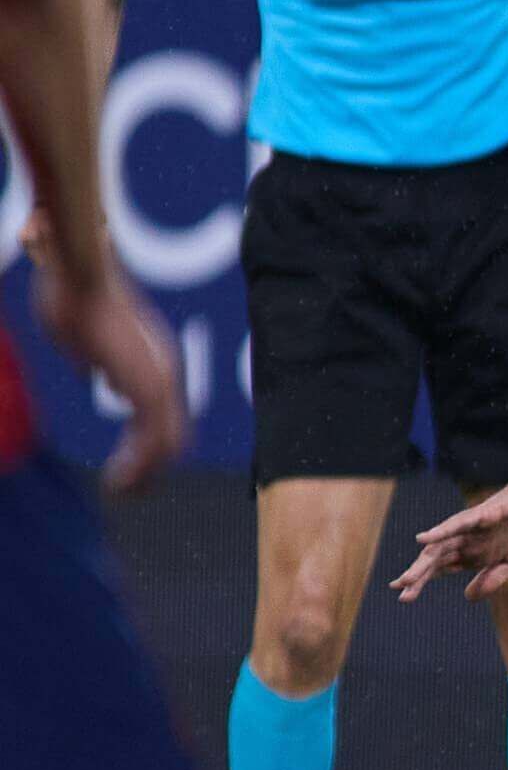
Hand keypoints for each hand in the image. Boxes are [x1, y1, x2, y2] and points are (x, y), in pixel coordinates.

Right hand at [31, 238, 184, 492]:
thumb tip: (95, 376)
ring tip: (120, 493)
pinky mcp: (149, 386)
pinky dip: (140, 466)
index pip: (162, 415)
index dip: (146, 446)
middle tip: (126, 491)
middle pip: (172, 435)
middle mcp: (164, 372)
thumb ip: (93, 360)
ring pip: (167, 443)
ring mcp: (161, 379)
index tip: (125, 469)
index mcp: (152, 362)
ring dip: (145, 473)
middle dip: (151, 468)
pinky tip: (118, 482)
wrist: (79, 275)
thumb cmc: (73, 296)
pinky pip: (154, 439)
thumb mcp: (84, 338)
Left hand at [394, 478, 507, 602]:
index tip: (404, 598)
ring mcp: (471, 529)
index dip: (422, 582)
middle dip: (417, 577)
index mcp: (474, 555)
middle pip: (435, 561)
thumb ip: (492, 579)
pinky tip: (423, 539)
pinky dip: (440, 531)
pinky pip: (456, 524)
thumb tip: (467, 597)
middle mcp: (466, 542)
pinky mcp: (480, 515)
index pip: (440, 570)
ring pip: (441, 546)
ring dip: (423, 562)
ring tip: (406, 578)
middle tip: (401, 593)